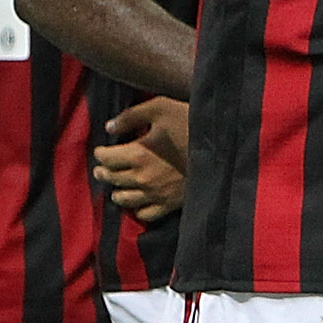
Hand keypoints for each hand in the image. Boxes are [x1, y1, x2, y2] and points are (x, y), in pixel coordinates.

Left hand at [94, 97, 188, 219]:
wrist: (222, 146)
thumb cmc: (190, 123)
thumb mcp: (160, 108)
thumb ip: (131, 116)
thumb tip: (109, 128)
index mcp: (137, 154)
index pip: (105, 158)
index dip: (100, 153)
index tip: (101, 150)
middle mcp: (142, 178)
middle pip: (111, 178)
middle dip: (103, 171)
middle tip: (101, 168)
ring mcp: (156, 194)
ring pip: (123, 199)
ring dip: (116, 191)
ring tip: (117, 185)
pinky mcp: (170, 204)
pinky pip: (145, 214)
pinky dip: (137, 208)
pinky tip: (138, 200)